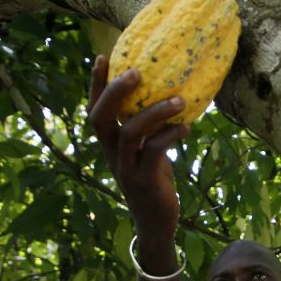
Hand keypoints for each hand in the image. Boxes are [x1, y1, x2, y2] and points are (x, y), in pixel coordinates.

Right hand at [86, 55, 189, 239]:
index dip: (96, 84)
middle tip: (137, 71)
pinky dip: (170, 136)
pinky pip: (154, 152)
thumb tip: (170, 95)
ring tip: (178, 99)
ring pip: (129, 133)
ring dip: (154, 112)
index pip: (94, 109)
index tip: (104, 56)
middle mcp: (112, 154)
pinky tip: (186, 127)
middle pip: (100, 118)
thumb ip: (149, 130)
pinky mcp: (144, 181)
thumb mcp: (147, 152)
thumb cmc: (155, 182)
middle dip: (115, 91)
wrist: (156, 224)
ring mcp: (126, 168)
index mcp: (110, 145)